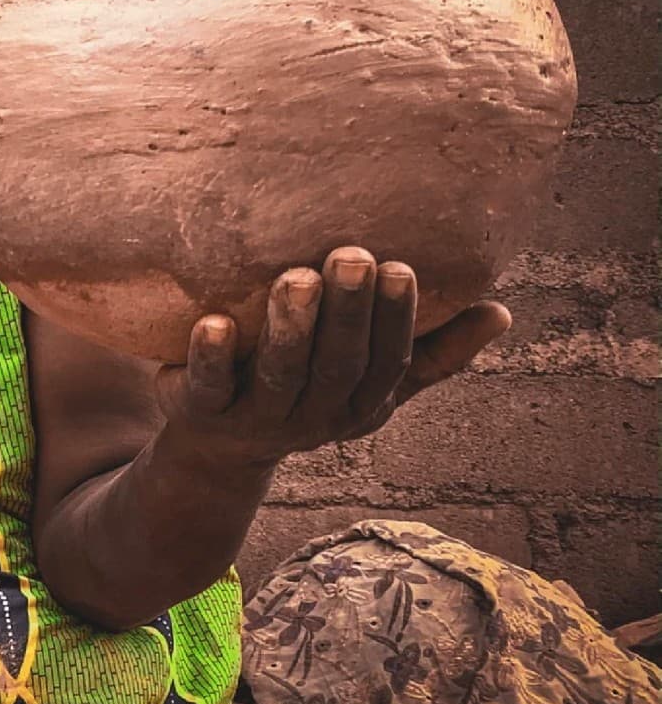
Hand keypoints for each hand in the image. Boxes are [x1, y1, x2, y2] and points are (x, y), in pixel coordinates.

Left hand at [154, 245, 510, 469]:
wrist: (217, 447)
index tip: (400, 267)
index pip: (388, 364)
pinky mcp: (203, 413)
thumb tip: (501, 313)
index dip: (396, 320)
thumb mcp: (370, 379)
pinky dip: (211, 355)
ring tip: (296, 277)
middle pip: (337, 366)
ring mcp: (257, 418)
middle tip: (351, 257)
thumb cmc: (305, 388)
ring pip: (280, 375)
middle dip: (347, 313)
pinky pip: (209, 387)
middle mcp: (313, 416)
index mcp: (359, 404)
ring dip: (291, 327)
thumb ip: (432, 351)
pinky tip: (213, 321)